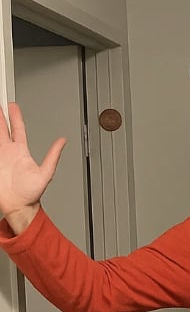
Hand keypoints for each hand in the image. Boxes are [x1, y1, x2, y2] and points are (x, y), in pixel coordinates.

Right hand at [0, 102, 65, 230]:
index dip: (16, 117)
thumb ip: (53, 156)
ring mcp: (0, 158)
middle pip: (4, 129)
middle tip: (0, 105)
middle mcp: (10, 153)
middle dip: (1, 116)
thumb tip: (62, 142)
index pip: (18, 129)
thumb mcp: (46, 173)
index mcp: (22, 152)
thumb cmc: (31, 193)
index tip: (13, 106)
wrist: (19, 206)